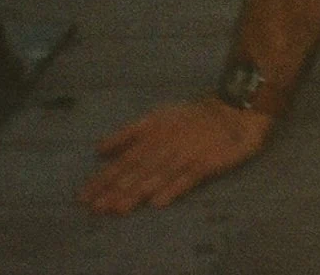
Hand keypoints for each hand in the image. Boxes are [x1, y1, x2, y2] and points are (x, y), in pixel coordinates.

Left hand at [78, 98, 273, 214]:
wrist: (235, 109)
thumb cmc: (193, 116)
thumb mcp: (157, 117)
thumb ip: (129, 134)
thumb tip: (99, 149)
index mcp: (152, 133)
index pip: (123, 159)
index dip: (103, 177)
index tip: (84, 195)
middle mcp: (165, 144)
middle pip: (136, 170)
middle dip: (114, 189)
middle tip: (94, 207)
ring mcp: (186, 154)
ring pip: (157, 176)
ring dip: (136, 193)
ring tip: (117, 209)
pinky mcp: (207, 163)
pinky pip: (187, 179)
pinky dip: (173, 189)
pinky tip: (159, 203)